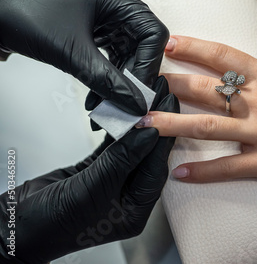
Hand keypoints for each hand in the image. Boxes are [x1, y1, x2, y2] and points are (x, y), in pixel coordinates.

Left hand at [0, 0, 167, 115]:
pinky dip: (109, 78)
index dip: (149, 64)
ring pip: (130, 56)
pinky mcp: (99, 32)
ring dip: (121, 81)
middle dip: (134, 76)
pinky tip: (101, 95)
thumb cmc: (27, 15)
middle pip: (144, 46)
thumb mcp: (72, 52)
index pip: (152, 33)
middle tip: (128, 100)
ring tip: (111, 103)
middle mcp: (117, 6)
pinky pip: (114, 58)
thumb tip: (134, 102)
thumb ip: (107, 80)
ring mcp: (109, 19)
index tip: (140, 89)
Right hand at [0, 77, 178, 262]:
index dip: (163, 139)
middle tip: (159, 98)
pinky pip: (112, 148)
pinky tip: (122, 114)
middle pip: (147, 157)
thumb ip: (122, 160)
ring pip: (130, 150)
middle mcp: (128, 198)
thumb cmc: (52, 223)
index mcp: (135, 211)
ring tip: (143, 99)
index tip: (169, 110)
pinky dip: (116, 131)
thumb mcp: (93, 189)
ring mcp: (112, 184)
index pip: (155, 168)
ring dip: (135, 126)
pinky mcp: (96, 172)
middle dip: (153, 127)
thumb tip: (150, 133)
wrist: (17, 228)